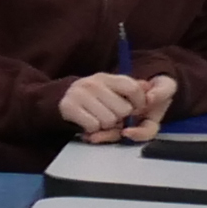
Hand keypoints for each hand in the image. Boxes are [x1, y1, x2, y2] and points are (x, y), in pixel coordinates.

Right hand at [56, 70, 176, 142]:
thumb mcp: (113, 89)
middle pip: (123, 110)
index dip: (140, 102)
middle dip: (120, 117)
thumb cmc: (93, 98)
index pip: (133, 88)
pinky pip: (93, 126)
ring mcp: (79, 94)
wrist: (56, 99)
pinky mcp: (69, 107)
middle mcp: (93, 83)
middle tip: (112, 115)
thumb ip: (133, 90)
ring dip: (106, 125)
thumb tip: (150, 91)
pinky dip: (93, 129)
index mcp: (107, 77)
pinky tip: (88, 123)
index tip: (136, 108)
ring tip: (100, 119)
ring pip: (109, 120)